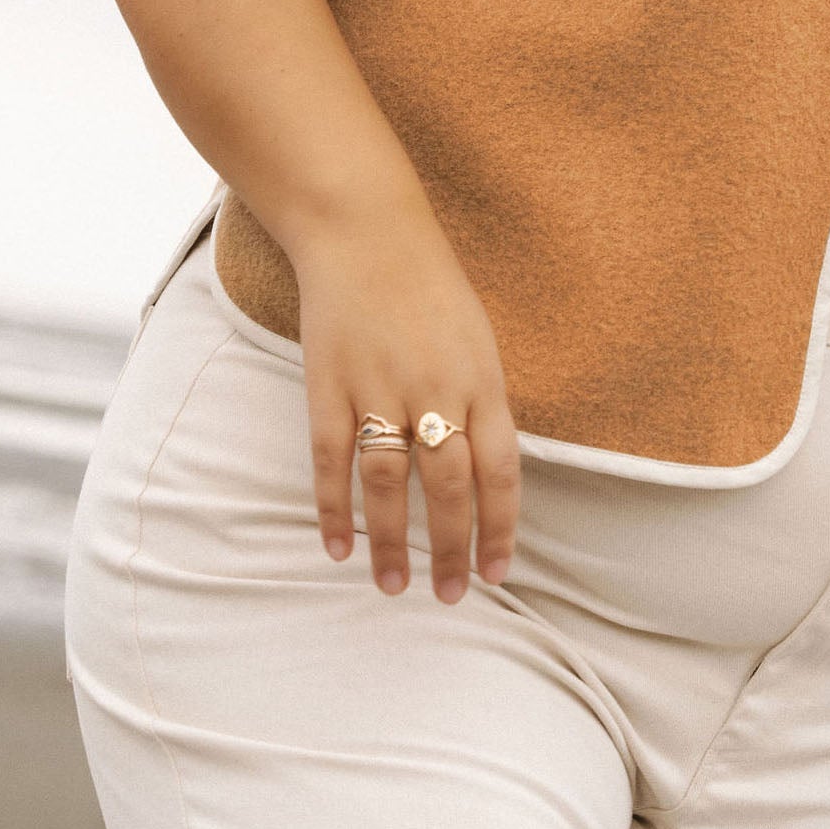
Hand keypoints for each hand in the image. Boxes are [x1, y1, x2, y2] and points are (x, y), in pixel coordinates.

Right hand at [293, 205, 520, 605]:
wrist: (366, 232)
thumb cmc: (430, 288)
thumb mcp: (479, 340)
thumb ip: (484, 403)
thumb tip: (488, 474)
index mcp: (482, 378)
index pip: (500, 470)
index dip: (501, 527)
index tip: (500, 572)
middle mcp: (435, 388)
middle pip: (448, 486)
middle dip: (452, 549)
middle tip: (452, 596)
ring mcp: (378, 387)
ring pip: (389, 484)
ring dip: (393, 542)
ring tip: (394, 586)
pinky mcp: (328, 385)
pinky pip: (332, 460)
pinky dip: (333, 509)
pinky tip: (339, 548)